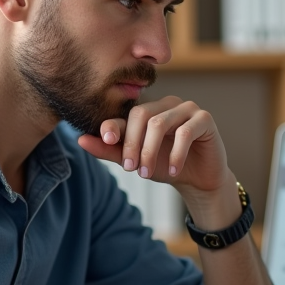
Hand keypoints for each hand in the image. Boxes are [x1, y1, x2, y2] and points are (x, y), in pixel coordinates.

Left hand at [77, 96, 232, 199]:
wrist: (198, 180)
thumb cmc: (165, 166)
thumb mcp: (135, 161)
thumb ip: (110, 150)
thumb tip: (80, 140)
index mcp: (149, 111)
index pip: (127, 113)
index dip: (114, 125)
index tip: (106, 140)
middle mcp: (166, 104)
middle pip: (141, 115)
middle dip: (132, 144)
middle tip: (129, 168)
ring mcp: (187, 108)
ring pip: (160, 123)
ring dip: (150, 151)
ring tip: (147, 174)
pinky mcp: (204, 119)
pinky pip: (186, 132)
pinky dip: (176, 154)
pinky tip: (173, 170)